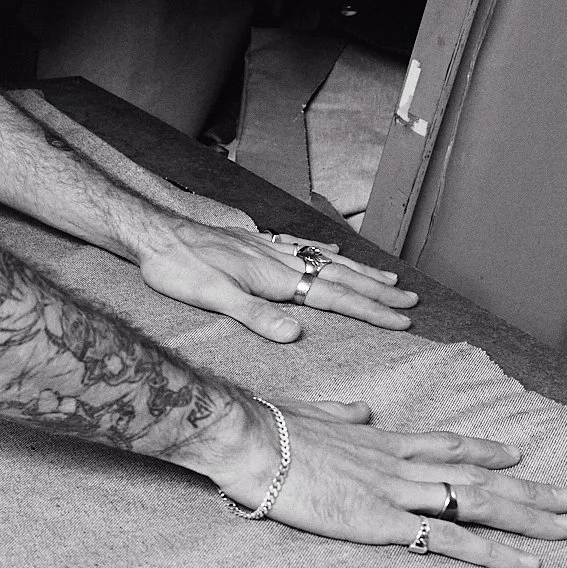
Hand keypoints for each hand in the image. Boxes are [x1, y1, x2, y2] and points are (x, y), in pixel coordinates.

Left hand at [133, 220, 418, 341]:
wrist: (154, 231)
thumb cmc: (177, 267)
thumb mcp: (213, 297)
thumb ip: (255, 316)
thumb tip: (296, 336)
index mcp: (275, 278)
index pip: (335, 297)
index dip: (371, 311)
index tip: (403, 320)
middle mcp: (279, 260)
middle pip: (340, 277)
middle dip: (379, 292)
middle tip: (413, 302)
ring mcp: (269, 248)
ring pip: (326, 260)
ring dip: (361, 272)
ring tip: (390, 279)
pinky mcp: (254, 242)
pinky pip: (301, 245)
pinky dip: (325, 250)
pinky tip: (336, 250)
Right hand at [189, 397, 566, 567]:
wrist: (248, 440)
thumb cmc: (267, 428)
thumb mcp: (309, 413)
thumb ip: (340, 413)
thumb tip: (360, 409)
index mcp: (380, 440)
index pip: (446, 443)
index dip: (485, 448)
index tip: (517, 452)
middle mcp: (399, 463)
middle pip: (477, 474)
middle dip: (527, 487)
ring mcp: (395, 492)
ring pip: (478, 502)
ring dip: (527, 515)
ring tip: (566, 526)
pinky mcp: (383, 522)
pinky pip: (451, 540)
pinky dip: (493, 552)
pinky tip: (525, 563)